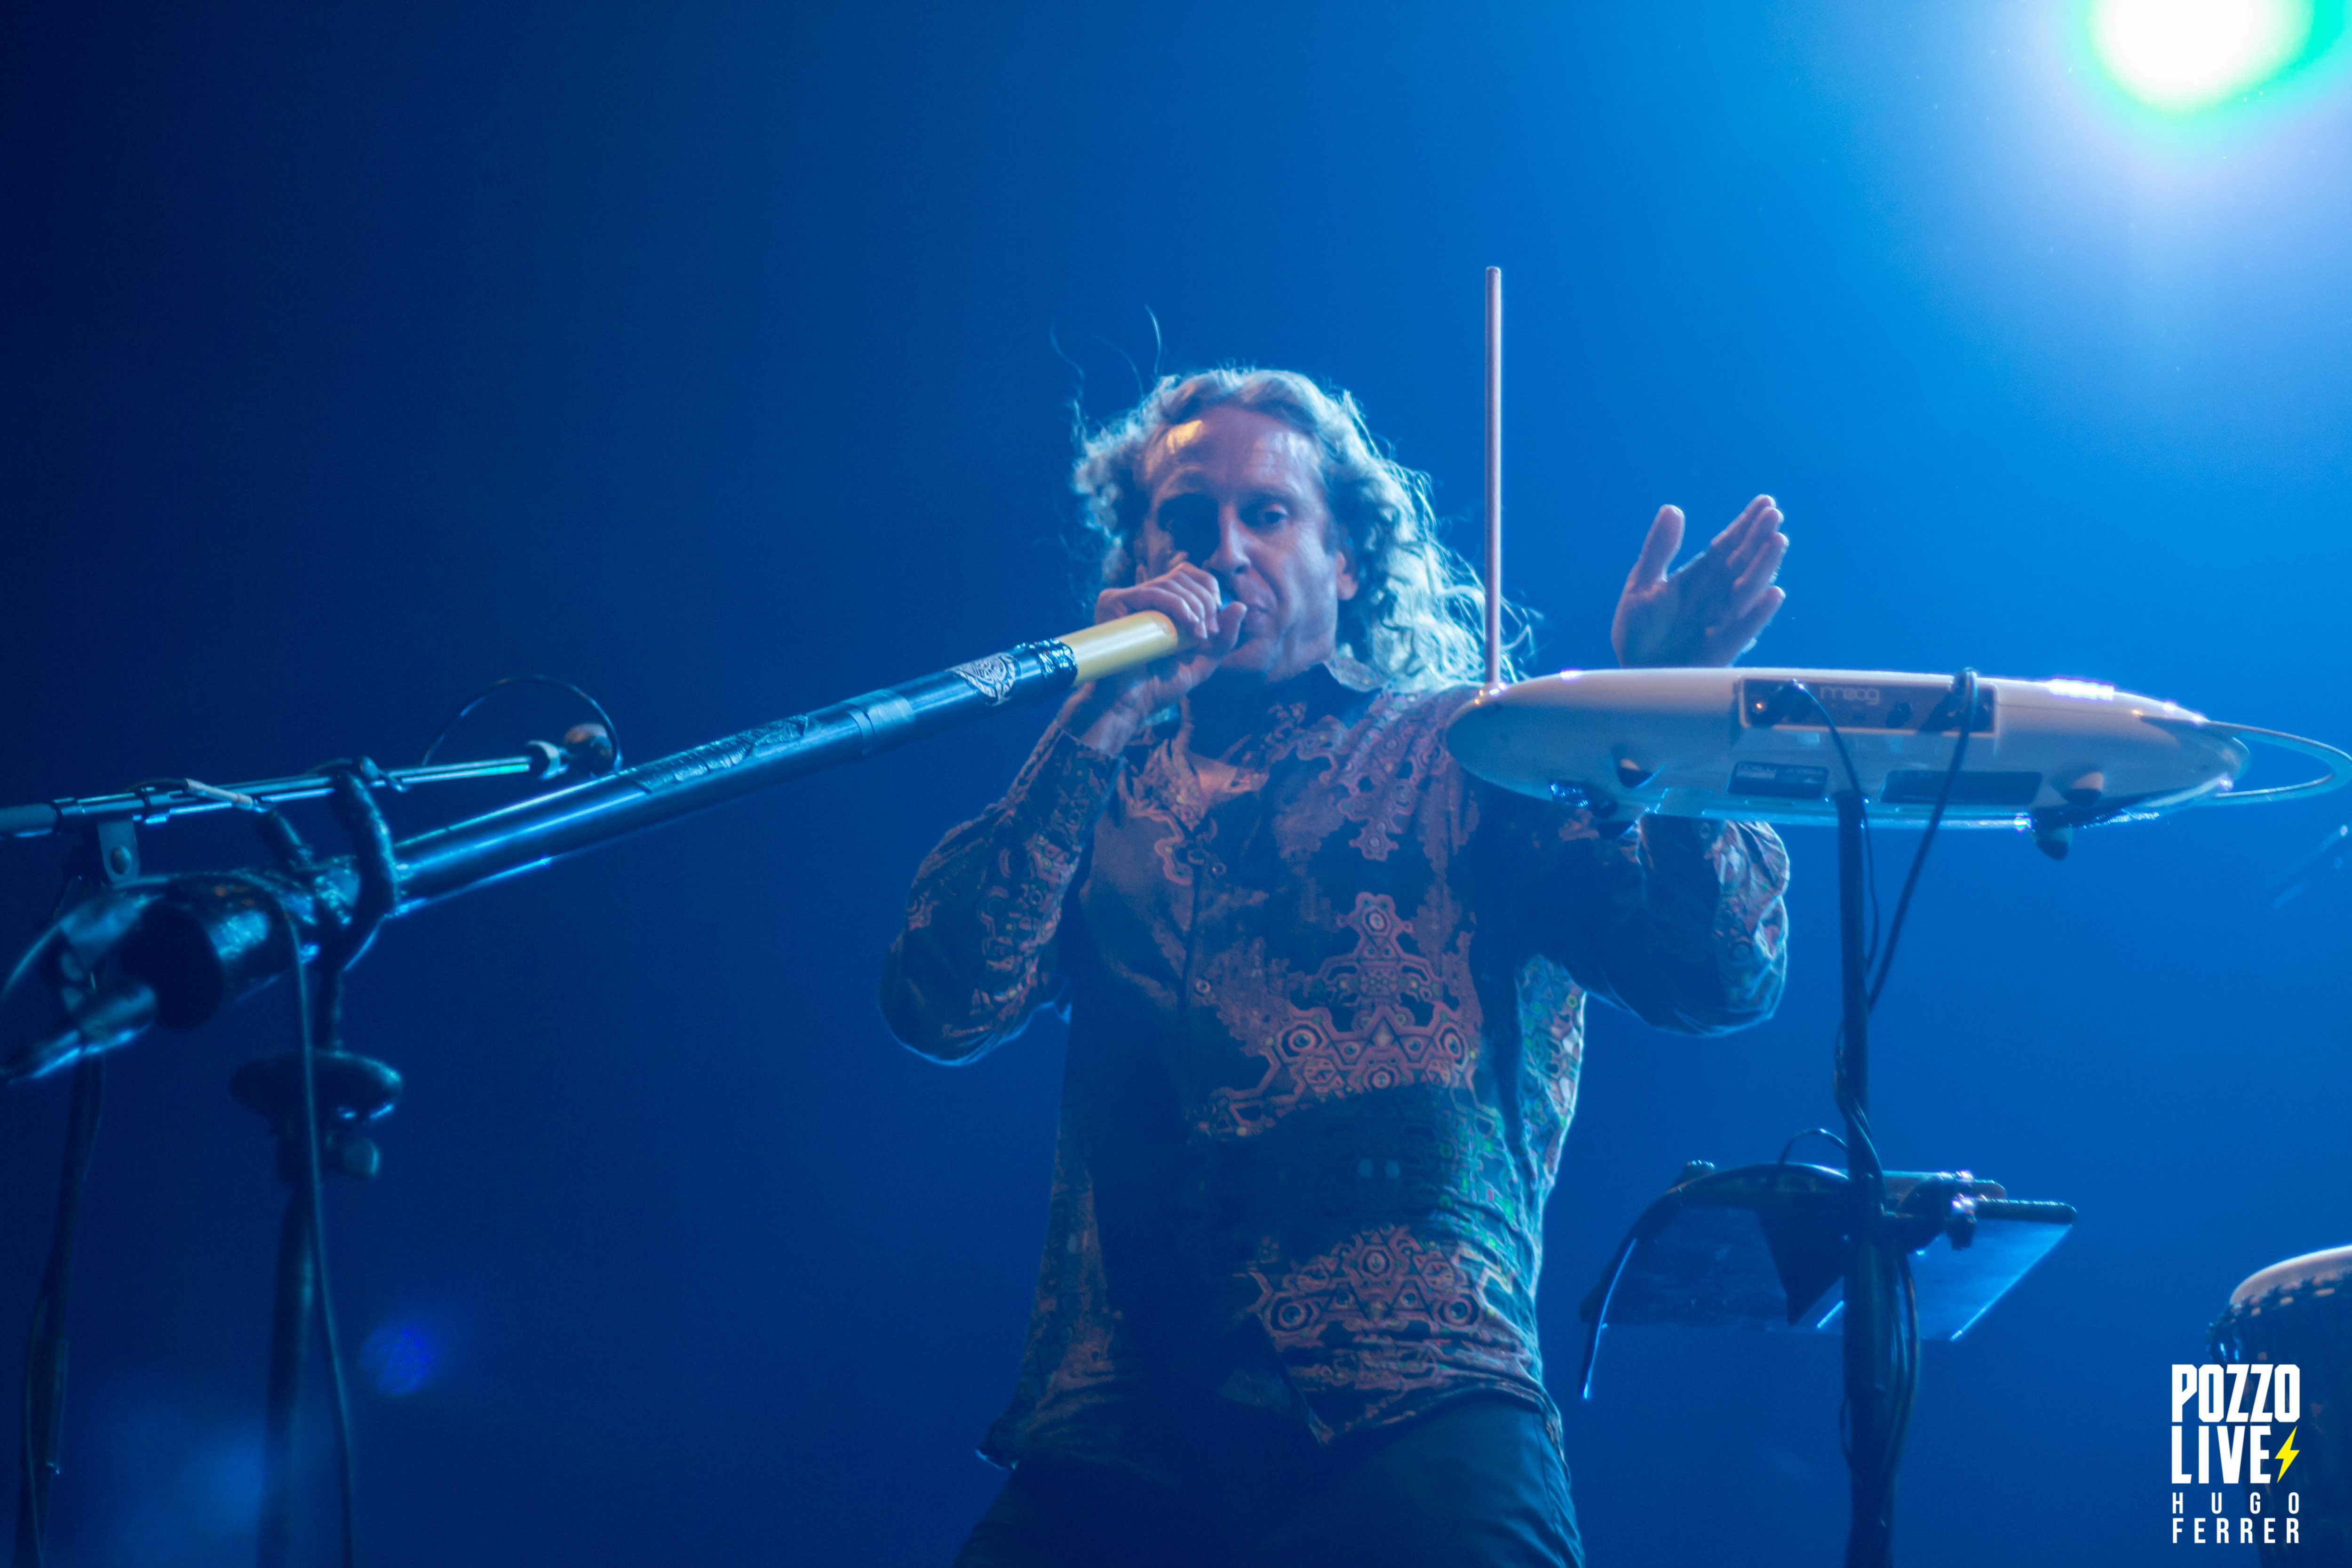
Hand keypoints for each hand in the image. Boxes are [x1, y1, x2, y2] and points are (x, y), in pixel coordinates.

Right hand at [1058, 564, 1247, 753]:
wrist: (1130, 704)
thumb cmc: (1160, 686)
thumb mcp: (1202, 660)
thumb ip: (1223, 637)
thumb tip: (1241, 605)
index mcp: (1159, 604)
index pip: (1189, 576)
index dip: (1209, 590)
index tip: (1216, 625)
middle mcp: (1141, 597)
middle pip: (1183, 577)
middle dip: (1205, 603)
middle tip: (1209, 634)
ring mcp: (1126, 598)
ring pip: (1171, 583)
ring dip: (1194, 608)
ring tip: (1199, 636)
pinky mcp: (1113, 602)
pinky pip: (1152, 592)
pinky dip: (1177, 605)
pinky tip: (1189, 624)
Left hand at [1611, 495, 1787, 667]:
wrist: (1631, 674)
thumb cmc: (1639, 632)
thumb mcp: (1641, 585)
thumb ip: (1658, 550)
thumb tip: (1672, 509)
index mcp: (1698, 579)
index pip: (1727, 547)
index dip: (1745, 526)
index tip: (1766, 502)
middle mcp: (1715, 598)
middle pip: (1741, 564)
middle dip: (1758, 539)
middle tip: (1774, 514)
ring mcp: (1719, 623)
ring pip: (1746, 591)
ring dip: (1762, 567)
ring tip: (1777, 541)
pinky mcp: (1718, 651)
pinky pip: (1740, 630)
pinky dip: (1757, 613)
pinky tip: (1773, 594)